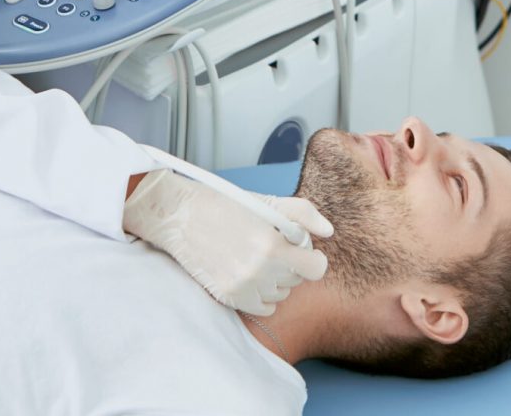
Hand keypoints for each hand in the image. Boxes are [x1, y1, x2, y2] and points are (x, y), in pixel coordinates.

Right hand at [123, 169, 330, 315]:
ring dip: (277, 279)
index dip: (314, 258)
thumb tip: (329, 232)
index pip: (315, 269)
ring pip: (281, 294)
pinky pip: (264, 307)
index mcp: (271, 244)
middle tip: (272, 244)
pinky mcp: (230, 297)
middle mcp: (259, 270)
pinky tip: (252, 274)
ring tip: (257, 257)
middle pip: (297, 279)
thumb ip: (303, 214)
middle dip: (291, 263)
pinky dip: (263, 294)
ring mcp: (243, 287)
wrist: (181, 217)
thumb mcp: (266, 202)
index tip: (305, 251)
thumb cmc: (225, 205)